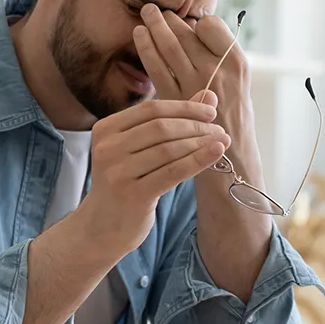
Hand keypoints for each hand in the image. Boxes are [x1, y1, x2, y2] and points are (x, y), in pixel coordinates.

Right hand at [75, 93, 230, 254]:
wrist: (103, 227)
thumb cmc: (126, 182)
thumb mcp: (140, 149)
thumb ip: (170, 121)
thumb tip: (208, 96)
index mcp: (105, 129)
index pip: (151, 109)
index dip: (184, 107)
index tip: (210, 111)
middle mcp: (108, 148)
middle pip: (161, 127)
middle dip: (195, 125)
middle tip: (219, 129)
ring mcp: (117, 172)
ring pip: (169, 149)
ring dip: (200, 143)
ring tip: (222, 142)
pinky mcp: (133, 194)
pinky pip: (173, 172)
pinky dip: (198, 160)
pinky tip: (216, 153)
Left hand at [133, 4, 250, 118]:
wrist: (231, 156)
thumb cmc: (234, 116)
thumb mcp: (239, 82)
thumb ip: (220, 57)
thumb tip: (193, 29)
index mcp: (237, 62)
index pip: (211, 26)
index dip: (197, 22)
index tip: (189, 23)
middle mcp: (216, 71)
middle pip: (187, 33)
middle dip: (169, 18)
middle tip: (155, 9)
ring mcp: (194, 85)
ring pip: (169, 46)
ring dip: (155, 26)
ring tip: (146, 13)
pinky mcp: (174, 99)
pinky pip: (156, 66)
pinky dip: (146, 47)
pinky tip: (139, 36)